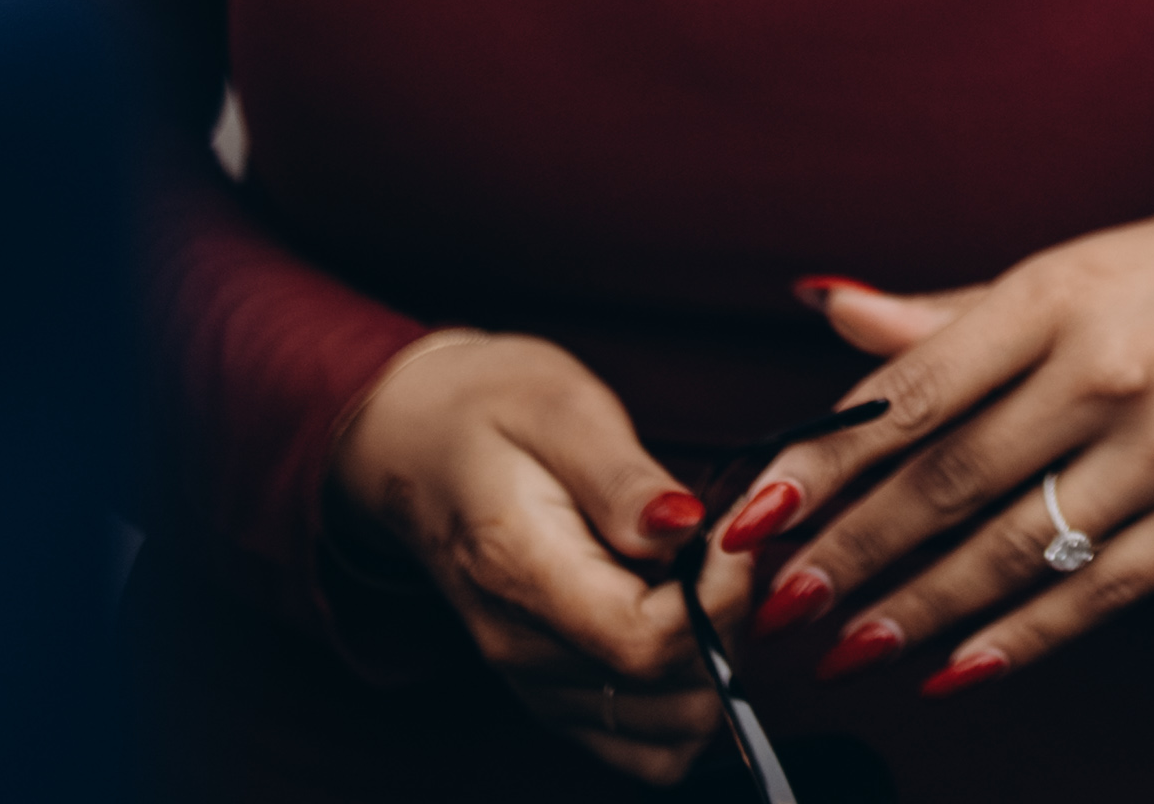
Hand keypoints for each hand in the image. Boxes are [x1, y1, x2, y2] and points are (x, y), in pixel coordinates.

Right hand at [326, 329, 718, 785]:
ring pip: (666, 731)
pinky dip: (685, 699)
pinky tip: (687, 627)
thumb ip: (623, 479)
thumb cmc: (493, 413)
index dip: (717, 600)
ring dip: (714, 666)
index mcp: (520, 570)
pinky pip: (641, 744)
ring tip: (705, 582)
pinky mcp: (549, 693)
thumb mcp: (561, 409)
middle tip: (725, 551)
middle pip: (664, 694)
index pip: (642, 643)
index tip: (734, 537)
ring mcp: (532, 680)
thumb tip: (684, 530)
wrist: (418, 444)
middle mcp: (520, 646)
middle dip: (726, 627)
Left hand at [696, 167, 1153, 695]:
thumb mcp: (1064, 270)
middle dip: (853, 554)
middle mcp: (1110, 369)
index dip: (827, 461)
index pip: (915, 391)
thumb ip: (944, 316)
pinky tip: (958, 668)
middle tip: (780, 606)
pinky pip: (1105, 592)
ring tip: (850, 648)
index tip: (758, 517)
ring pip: (1020, 549)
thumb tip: (825, 309)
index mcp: (1057, 295)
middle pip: (953, 480)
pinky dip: (1023, 638)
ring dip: (922, 610)